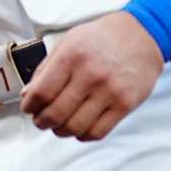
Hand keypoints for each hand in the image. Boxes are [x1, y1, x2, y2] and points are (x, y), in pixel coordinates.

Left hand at [19, 12, 164, 141]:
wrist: (142, 35)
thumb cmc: (102, 38)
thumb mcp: (68, 42)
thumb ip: (45, 68)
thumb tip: (28, 95)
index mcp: (71, 56)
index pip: (41, 93)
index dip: (29, 106)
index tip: (28, 108)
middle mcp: (90, 74)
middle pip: (56, 114)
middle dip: (42, 122)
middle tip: (40, 120)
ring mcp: (110, 91)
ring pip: (75, 127)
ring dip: (60, 131)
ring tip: (58, 125)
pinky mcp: (125, 105)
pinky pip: (98, 132)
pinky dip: (83, 135)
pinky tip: (78, 127)